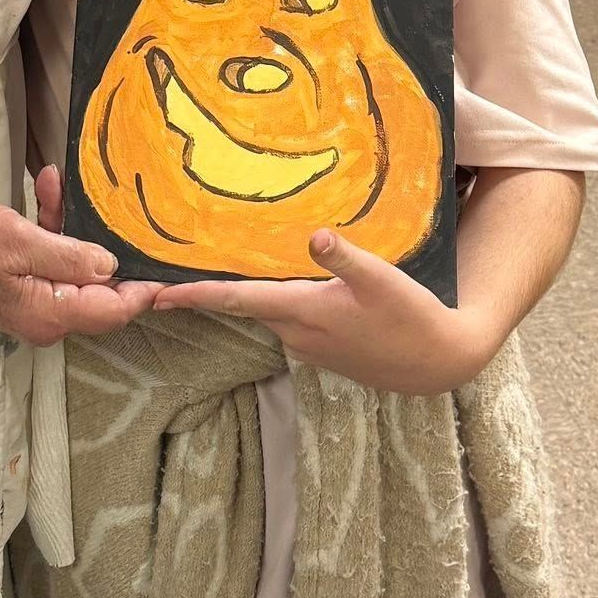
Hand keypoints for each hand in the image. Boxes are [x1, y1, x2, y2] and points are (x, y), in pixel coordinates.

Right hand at [0, 180, 159, 347]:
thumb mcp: (19, 240)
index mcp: (51, 314)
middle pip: (101, 291)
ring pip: (76, 271)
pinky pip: (52, 263)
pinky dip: (53, 230)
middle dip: (109, 247)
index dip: (146, 287)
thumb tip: (112, 268)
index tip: (170, 261)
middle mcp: (48, 319)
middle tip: (122, 208)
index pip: (115, 309)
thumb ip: (70, 256)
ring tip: (60, 184)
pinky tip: (48, 188)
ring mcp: (36, 306)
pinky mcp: (24, 289)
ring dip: (73, 228)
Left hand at [152, 229, 498, 394]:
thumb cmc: (413, 317)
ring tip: (208, 271)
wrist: (441, 363)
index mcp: (304, 312)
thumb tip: (316, 234)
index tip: (155, 295)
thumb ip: (348, 257)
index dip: (194, 296)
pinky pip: (284, 319)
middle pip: (242, 306)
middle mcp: (297, 333)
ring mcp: (309, 345)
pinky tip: (269, 284)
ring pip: (263, 312)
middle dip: (205, 292)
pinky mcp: (323, 348)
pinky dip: (268, 303)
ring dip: (237, 296)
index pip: (236, 300)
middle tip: (167, 274)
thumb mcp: (384, 279)